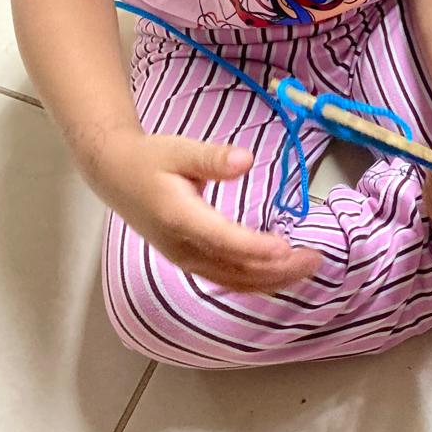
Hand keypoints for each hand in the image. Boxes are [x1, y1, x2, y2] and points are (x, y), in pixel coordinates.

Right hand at [84, 129, 320, 292]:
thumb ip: (212, 157)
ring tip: (307, 268)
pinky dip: (256, 281)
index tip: (287, 247)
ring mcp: (185, 259)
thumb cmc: (150, 160)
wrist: (117, 176)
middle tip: (315, 259)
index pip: (225, 241)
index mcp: (180, 218)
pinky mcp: (189, 261)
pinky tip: (279, 275)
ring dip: (272, 279)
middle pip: (235, 270)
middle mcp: (182, 248)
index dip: (257, 248)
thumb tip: (245, 160)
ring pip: (234, 281)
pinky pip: (226, 279)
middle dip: (278, 269)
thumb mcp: (179, 150)